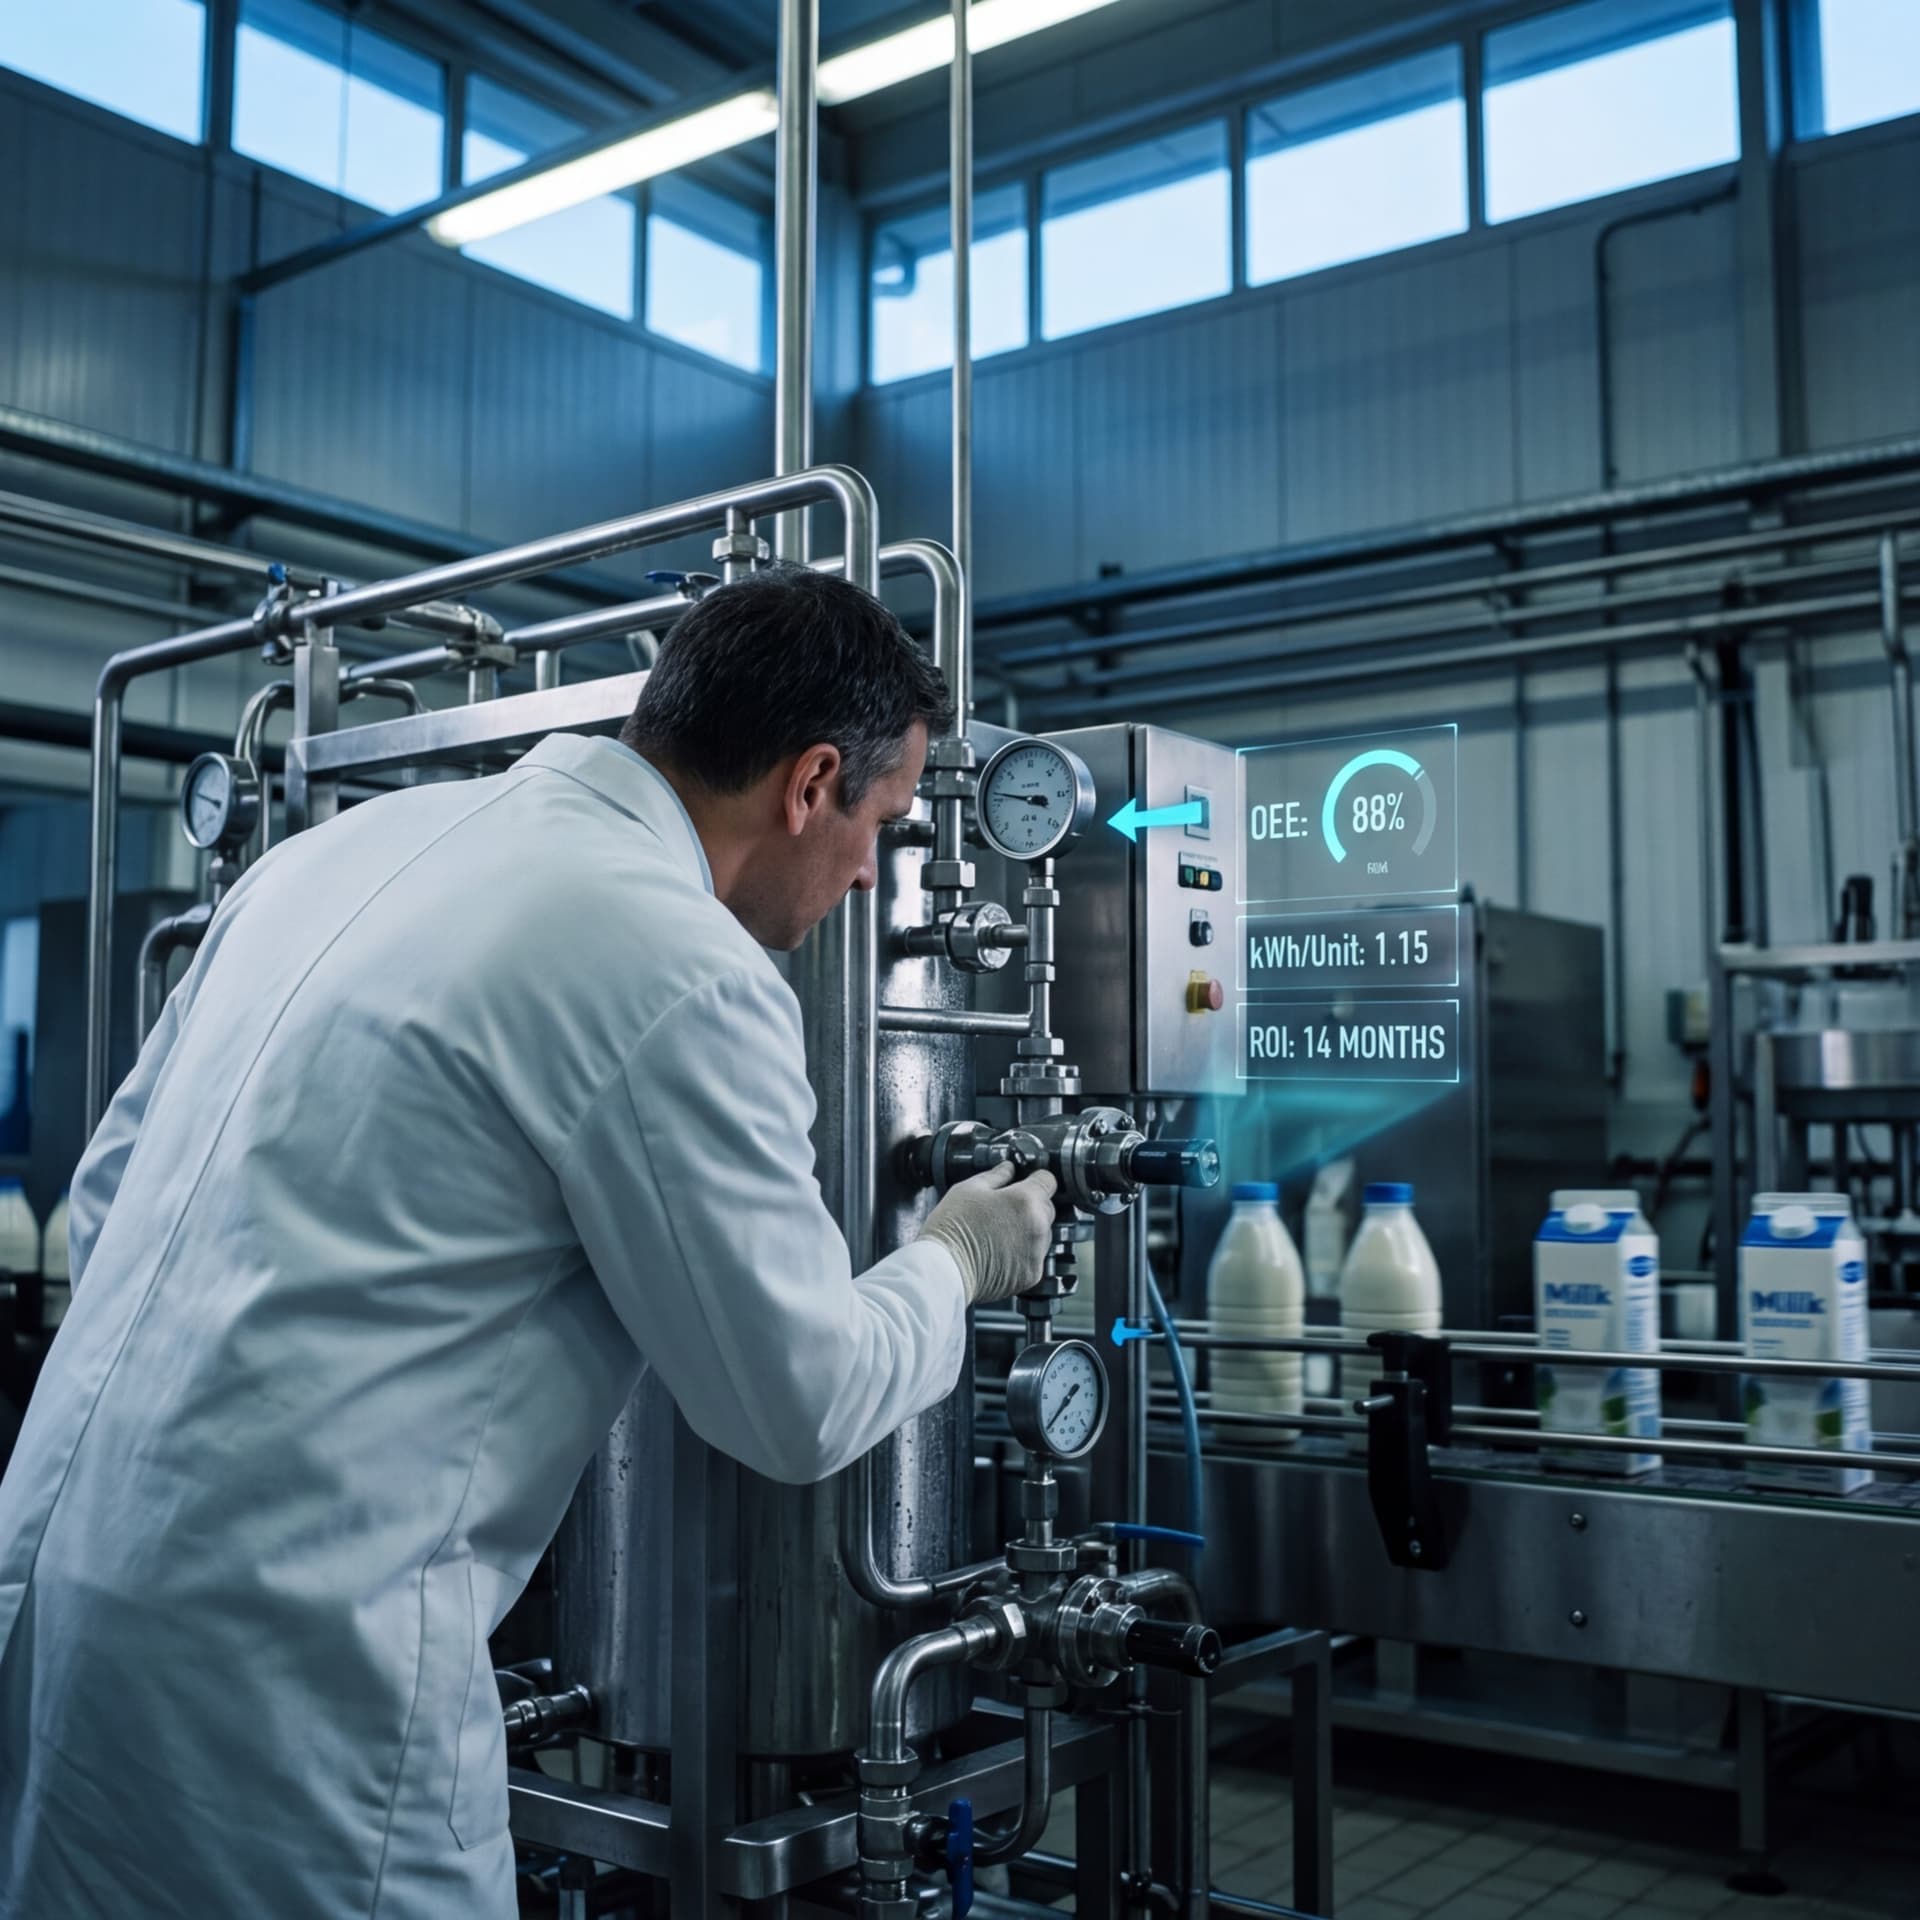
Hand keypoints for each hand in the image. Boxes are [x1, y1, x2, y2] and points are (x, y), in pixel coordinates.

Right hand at [917, 1162, 1059, 1306]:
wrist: (945, 1270)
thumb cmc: (952, 1228)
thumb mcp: (969, 1189)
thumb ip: (996, 1175)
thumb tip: (1009, 1168)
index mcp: (1025, 1200)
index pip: (1048, 1181)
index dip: (1035, 1179)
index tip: (1026, 1183)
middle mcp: (1038, 1227)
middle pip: (1047, 1208)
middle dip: (1031, 1206)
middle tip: (1004, 1211)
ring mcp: (1036, 1253)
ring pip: (1042, 1235)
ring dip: (1028, 1231)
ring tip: (998, 1235)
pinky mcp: (1031, 1275)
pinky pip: (1034, 1258)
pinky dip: (1022, 1255)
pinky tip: (1000, 1253)